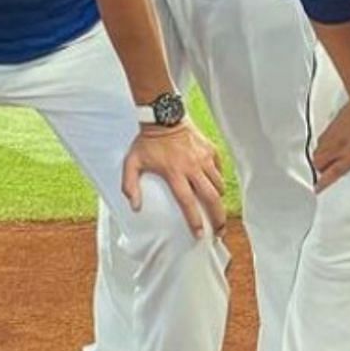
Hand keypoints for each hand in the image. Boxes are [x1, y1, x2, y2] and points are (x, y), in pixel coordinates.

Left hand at [122, 120, 226, 235]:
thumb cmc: (146, 141)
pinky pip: (219, 170)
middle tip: (219, 231)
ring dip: (219, 200)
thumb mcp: (131, 162)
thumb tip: (135, 207)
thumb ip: (130, 185)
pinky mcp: (210, 150)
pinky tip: (215, 186)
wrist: (162, 116)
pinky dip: (219, 179)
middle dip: (218, 217)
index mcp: (174, 173)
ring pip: (219, 185)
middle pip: (212, 198)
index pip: (188, 202)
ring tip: (217, 210)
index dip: (195, 220)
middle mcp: (192, 167)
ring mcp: (204, 158)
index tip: (200, 234)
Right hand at [312, 81, 349, 189]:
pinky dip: (322, 144)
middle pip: (318, 163)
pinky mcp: (333, 124)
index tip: (318, 189)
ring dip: (319, 157)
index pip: (332, 173)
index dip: (323, 183)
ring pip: (317, 150)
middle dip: (319, 170)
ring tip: (324, 160)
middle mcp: (340, 147)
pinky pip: (321, 138)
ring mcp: (334, 134)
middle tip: (323, 174)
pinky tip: (330, 142)